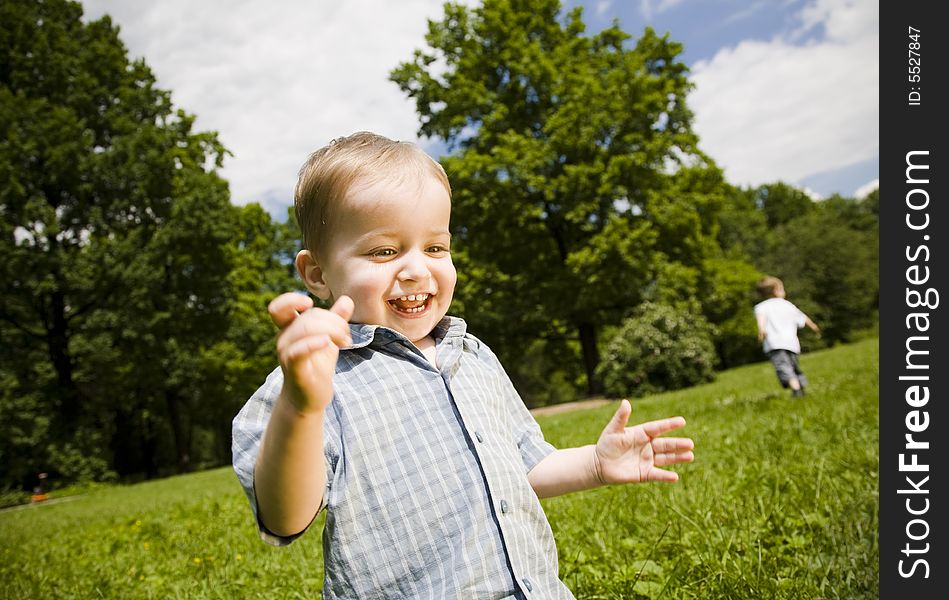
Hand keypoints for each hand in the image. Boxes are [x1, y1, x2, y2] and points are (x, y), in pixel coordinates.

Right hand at [269, 293, 353, 413]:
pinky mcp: (293, 368)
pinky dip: (313, 343)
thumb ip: (335, 319)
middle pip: (309, 317)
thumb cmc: (317, 366)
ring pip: (306, 328)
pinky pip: (298, 351)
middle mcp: (284, 339)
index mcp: (290, 329)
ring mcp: (286, 353)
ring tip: (346, 343)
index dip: (291, 300)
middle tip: (347, 337)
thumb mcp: (329, 339)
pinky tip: (327, 343)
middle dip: (335, 322)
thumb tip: (346, 300)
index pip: (279, 307)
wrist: (310, 398)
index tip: (310, 303)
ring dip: (333, 331)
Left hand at [594, 400, 693, 483]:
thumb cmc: (607, 444)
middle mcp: (647, 446)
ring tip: (690, 456)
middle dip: (678, 444)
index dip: (669, 425)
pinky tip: (675, 477)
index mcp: (641, 433)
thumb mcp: (613, 430)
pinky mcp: (644, 473)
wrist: (600, 464)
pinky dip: (665, 476)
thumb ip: (621, 417)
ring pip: (665, 458)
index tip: (682, 421)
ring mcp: (647, 460)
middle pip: (665, 444)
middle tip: (690, 443)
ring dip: (677, 457)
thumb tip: (626, 402)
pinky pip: (657, 474)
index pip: (657, 428)